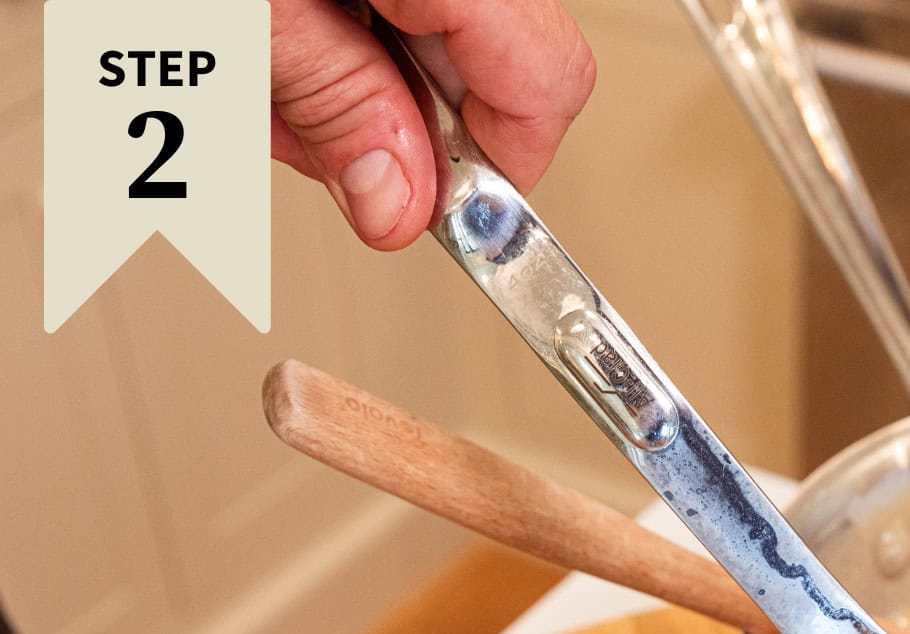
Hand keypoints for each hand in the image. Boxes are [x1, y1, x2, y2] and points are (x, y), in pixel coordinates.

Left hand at [271, 0, 595, 245]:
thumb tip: (401, 204)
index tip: (436, 214)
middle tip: (302, 121)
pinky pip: (379, 5)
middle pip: (486, 63)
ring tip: (258, 60)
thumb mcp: (242, 14)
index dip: (498, 168)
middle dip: (395, 123)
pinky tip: (263, 29)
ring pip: (425, 39)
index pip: (543, 80)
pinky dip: (319, 32)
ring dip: (343, 82)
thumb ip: (331, 104)